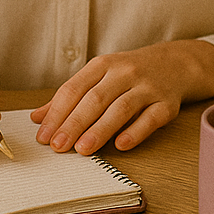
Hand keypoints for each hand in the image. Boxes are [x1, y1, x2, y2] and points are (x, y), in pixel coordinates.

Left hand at [30, 40, 213, 154]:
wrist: (176, 63)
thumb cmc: (129, 74)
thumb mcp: (99, 76)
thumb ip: (70, 97)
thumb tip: (37, 118)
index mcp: (103, 65)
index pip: (74, 88)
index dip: (57, 112)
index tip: (44, 134)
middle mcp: (124, 72)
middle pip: (94, 99)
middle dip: (73, 124)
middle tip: (58, 146)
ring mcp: (147, 87)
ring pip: (120, 108)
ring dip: (99, 130)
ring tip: (82, 149)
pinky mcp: (167, 103)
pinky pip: (151, 119)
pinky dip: (135, 132)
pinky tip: (121, 145)